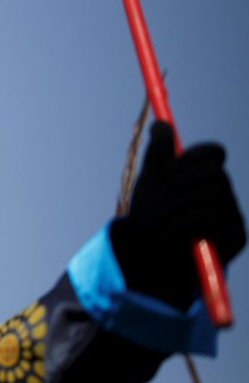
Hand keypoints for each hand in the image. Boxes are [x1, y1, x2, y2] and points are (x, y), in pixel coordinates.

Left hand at [110, 121, 245, 308]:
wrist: (147, 258)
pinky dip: (182, 224)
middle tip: (163, 198)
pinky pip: (211, 219)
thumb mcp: (150, 184)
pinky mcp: (235, 239)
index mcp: (206, 178)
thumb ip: (157, 155)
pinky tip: (169, 234)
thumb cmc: (150, 221)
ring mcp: (233, 217)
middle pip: (215, 172)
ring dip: (178, 207)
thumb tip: (161, 124)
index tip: (166, 170)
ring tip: (163, 222)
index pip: (214, 151)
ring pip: (213, 195)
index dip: (190, 156)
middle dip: (181, 184)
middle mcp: (225, 195)